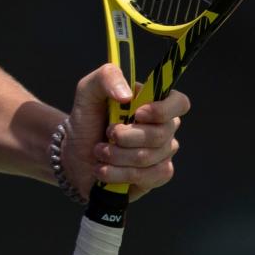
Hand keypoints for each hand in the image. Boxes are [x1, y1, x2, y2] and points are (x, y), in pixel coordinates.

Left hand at [62, 64, 189, 201]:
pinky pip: (148, 177)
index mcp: (152, 101)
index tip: (138, 114)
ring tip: (99, 151)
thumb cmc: (87, 119)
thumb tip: (127, 95)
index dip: (163, 110)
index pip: (179, 102)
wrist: (75, 154)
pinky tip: (105, 170)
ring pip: (150, 157)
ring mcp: (163, 152)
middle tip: (108, 133)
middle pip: (161, 134)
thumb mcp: (88, 90)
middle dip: (126, 136)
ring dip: (117, 156)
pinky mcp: (156, 176)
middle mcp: (163, 126)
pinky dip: (120, 174)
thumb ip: (107, 78)